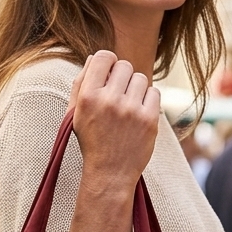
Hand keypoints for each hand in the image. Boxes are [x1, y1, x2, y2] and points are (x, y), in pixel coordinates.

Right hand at [68, 51, 160, 194]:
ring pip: (140, 78)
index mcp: (88, 97)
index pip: (104, 57)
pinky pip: (154, 93)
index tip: (109, 74)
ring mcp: (130, 110)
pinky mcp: (149, 120)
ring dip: (136, 89)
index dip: (108, 62)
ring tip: (128, 107)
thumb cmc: (92, 142)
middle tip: (119, 95)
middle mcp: (109, 101)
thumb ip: (80, 84)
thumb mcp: (76, 115)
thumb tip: (94, 58)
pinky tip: (139, 114)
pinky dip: (148, 101)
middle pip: (124, 66)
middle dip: (122, 78)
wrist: (110, 174)